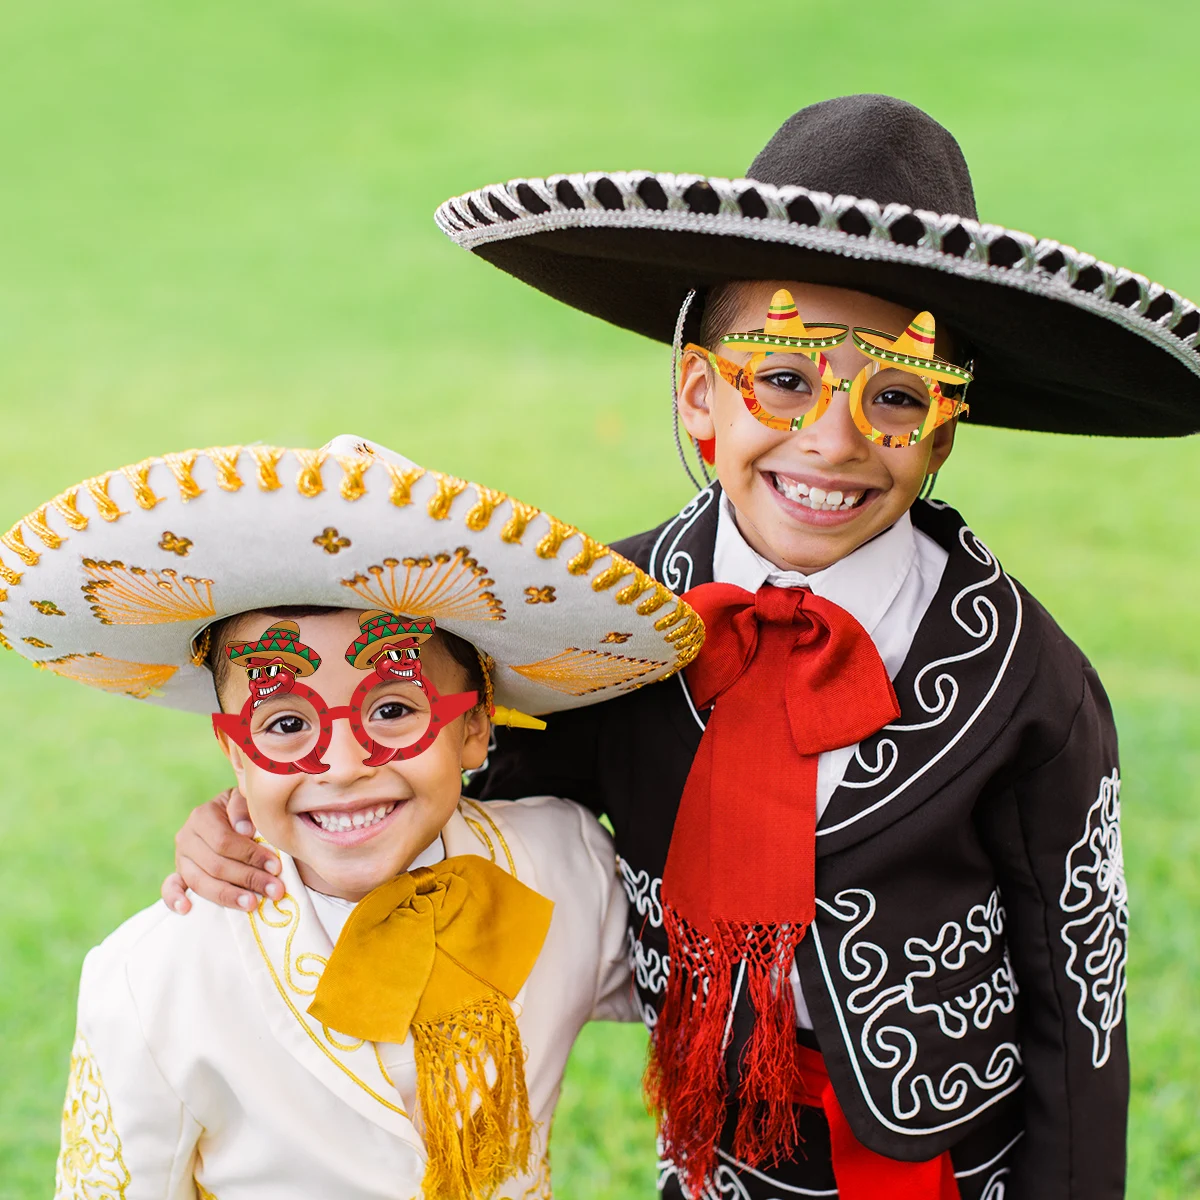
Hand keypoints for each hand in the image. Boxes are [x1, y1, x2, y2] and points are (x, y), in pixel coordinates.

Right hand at [162, 789, 283, 913]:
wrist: (232, 816)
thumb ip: (244, 808)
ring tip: (252, 904)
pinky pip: (170, 888)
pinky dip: (174, 899)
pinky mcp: (179, 874)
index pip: (224, 841)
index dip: (250, 855)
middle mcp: (186, 837)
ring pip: (200, 882)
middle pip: (216, 865)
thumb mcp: (248, 800)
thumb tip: (244, 831)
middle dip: (249, 879)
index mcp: (202, 816)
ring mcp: (180, 858)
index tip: (275, 867)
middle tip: (275, 890)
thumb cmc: (245, 809)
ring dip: (228, 895)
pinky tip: (186, 909)